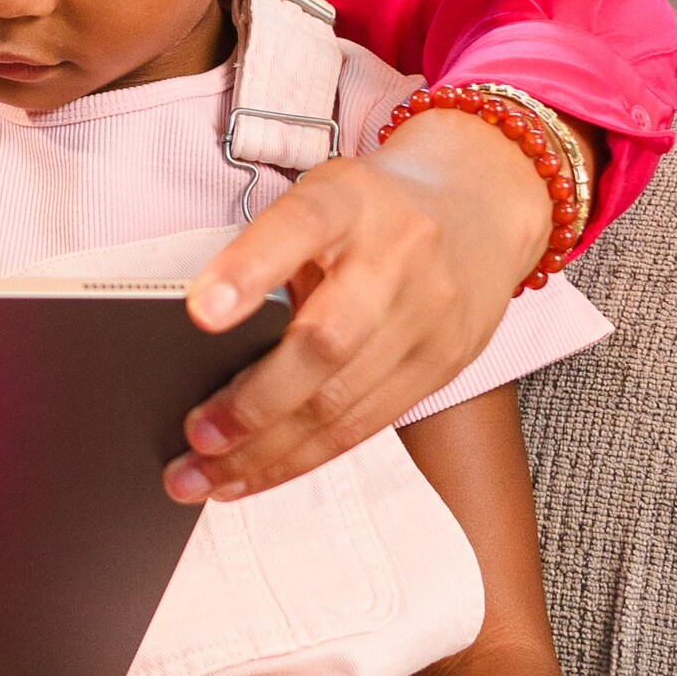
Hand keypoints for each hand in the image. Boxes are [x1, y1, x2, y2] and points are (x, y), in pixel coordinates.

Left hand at [172, 114, 547, 499]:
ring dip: (266, 452)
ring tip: (203, 477)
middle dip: (253, 403)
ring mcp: (428, 316)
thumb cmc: (372, 211)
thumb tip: (196, 340)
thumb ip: (269, 251)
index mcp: (351, 199)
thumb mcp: (322, 198)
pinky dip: (301, 458)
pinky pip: (364, 426)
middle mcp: (398, 255)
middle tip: (194, 436)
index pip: (299, 226)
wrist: (482, 206)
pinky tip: (253, 475)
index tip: (198, 312)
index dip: (248, 270)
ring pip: (343, 403)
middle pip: (325, 342)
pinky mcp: (442, 365)